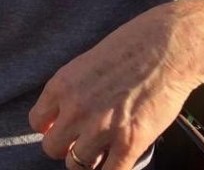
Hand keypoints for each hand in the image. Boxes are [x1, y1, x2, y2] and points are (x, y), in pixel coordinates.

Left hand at [28, 3, 203, 169]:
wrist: (167, 47)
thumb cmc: (131, 45)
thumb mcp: (88, 62)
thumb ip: (74, 89)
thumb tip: (67, 113)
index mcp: (63, 84)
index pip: (37, 121)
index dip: (50, 127)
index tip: (62, 127)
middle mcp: (75, 108)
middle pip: (52, 148)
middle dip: (66, 146)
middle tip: (82, 140)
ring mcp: (101, 128)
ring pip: (77, 165)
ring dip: (89, 160)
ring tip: (103, 149)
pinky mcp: (128, 144)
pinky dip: (112, 169)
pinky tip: (119, 158)